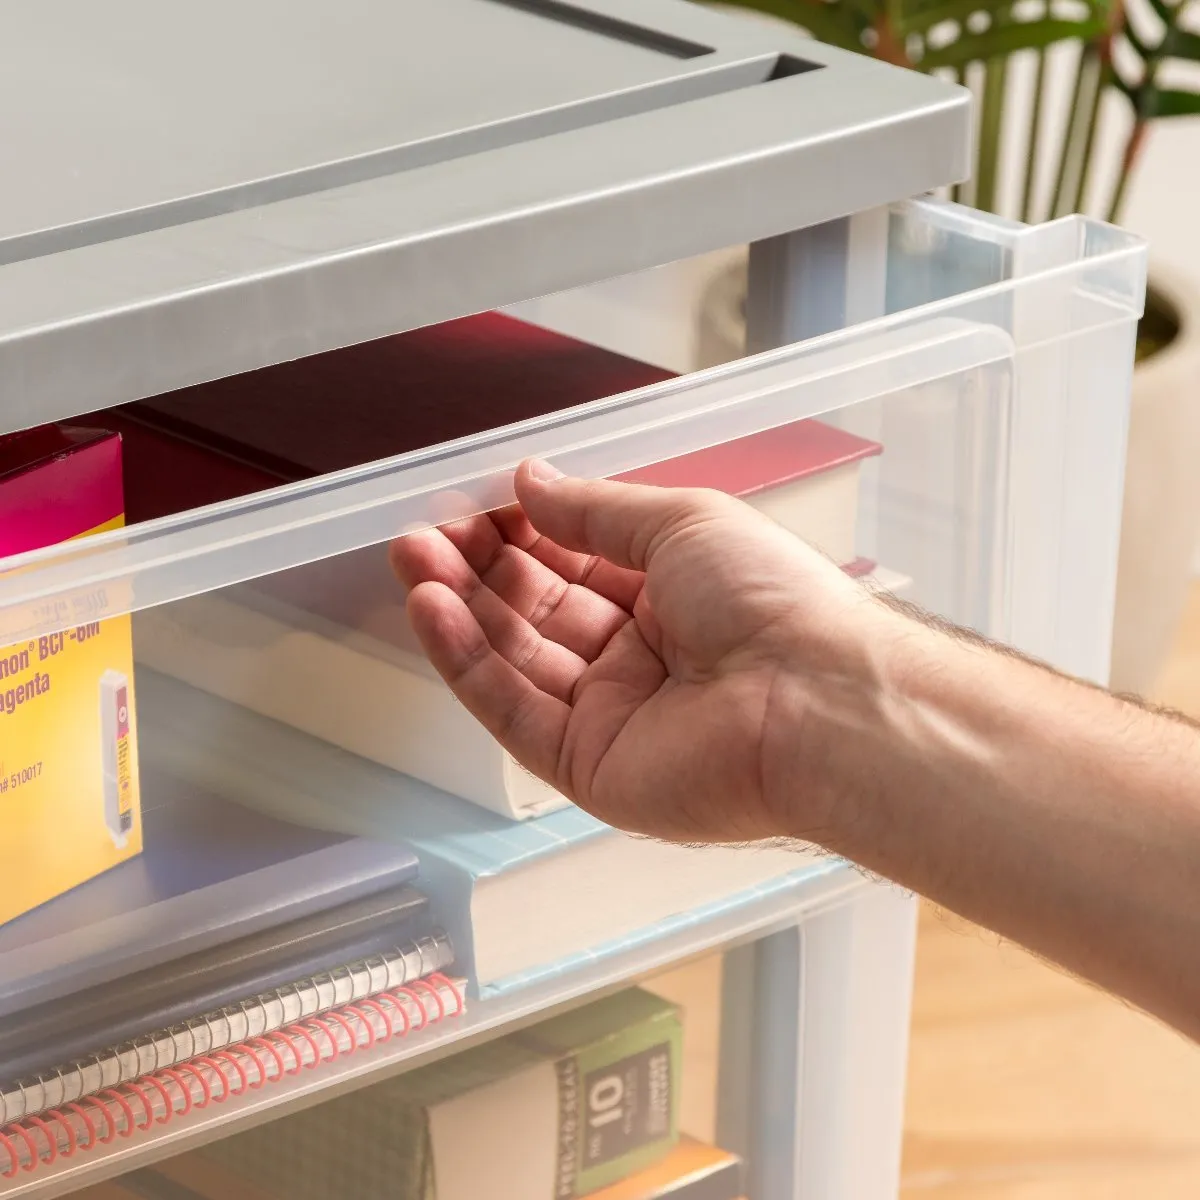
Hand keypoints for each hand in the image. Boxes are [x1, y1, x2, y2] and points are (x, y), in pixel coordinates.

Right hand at [390, 459, 899, 843]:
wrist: (813, 702)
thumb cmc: (769, 598)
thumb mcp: (680, 523)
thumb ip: (595, 511)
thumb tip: (529, 479)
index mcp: (672, 597)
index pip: (576, 564)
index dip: (523, 534)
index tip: (473, 503)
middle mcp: (639, 657)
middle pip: (538, 611)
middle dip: (479, 568)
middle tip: (423, 533)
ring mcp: (612, 716)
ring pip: (516, 659)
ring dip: (460, 610)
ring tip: (411, 560)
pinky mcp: (588, 767)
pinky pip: (514, 712)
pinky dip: (467, 663)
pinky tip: (431, 612)